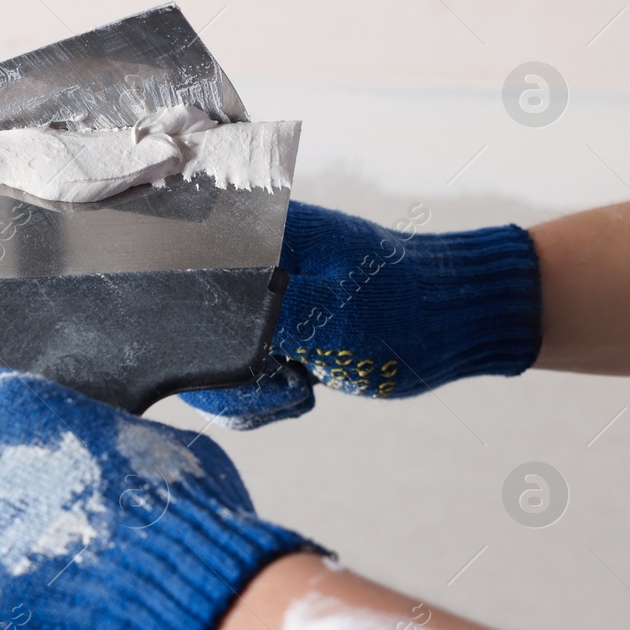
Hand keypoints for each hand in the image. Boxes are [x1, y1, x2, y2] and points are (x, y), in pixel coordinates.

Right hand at [181, 201, 541, 428]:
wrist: (454, 325)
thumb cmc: (404, 311)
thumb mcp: (329, 315)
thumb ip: (256, 314)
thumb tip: (195, 325)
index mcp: (253, 233)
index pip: (175, 273)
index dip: (185, 326)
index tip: (242, 354)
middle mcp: (242, 261)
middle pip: (183, 329)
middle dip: (223, 375)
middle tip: (287, 377)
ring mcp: (253, 299)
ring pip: (205, 363)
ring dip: (246, 393)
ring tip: (300, 384)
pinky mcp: (265, 331)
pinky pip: (232, 377)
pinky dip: (260, 397)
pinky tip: (299, 390)